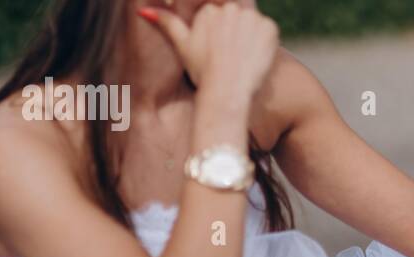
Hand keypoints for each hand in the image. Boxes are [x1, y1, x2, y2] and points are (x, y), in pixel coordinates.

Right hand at [141, 0, 279, 104]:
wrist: (227, 91)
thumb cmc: (203, 72)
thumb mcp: (183, 47)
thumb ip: (168, 24)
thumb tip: (144, 10)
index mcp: (209, 10)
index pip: (218, 14)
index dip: (220, 34)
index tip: (221, 49)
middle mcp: (230, 7)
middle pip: (236, 14)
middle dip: (235, 32)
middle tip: (233, 54)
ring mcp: (251, 17)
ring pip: (252, 21)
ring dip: (249, 35)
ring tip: (242, 57)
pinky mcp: (269, 27)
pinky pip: (268, 30)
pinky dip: (264, 42)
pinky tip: (255, 57)